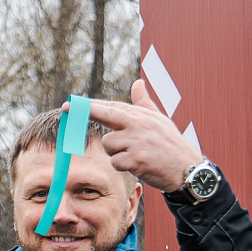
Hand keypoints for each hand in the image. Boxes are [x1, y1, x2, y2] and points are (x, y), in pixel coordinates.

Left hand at [85, 81, 204, 193]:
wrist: (186, 168)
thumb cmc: (169, 143)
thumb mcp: (159, 120)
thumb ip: (144, 103)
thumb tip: (137, 82)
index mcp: (142, 116)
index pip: (112, 107)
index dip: (91, 105)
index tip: (73, 102)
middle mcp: (139, 125)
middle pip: (106, 116)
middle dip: (86, 111)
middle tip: (66, 107)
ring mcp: (137, 142)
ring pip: (108, 145)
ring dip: (115, 152)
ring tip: (136, 154)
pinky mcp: (135, 160)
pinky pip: (114, 161)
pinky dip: (122, 165)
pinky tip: (138, 165)